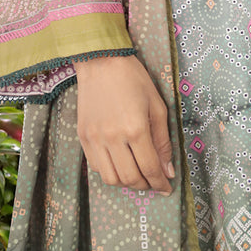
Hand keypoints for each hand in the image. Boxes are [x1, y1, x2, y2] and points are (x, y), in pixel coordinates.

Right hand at [73, 54, 174, 194]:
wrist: (101, 61)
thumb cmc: (134, 79)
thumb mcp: (157, 105)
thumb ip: (163, 140)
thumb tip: (168, 170)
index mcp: (135, 129)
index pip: (150, 168)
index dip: (160, 183)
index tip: (167, 188)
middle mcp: (113, 138)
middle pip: (130, 178)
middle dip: (146, 185)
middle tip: (154, 181)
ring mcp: (95, 139)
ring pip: (111, 179)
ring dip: (126, 182)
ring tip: (137, 174)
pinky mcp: (82, 137)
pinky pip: (96, 167)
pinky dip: (110, 171)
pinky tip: (119, 162)